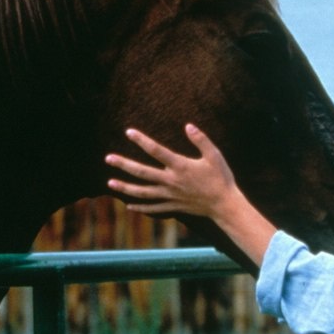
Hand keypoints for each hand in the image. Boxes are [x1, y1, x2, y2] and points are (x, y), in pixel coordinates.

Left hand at [105, 124, 275, 263]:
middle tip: (108, 158)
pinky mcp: (173, 206)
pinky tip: (128, 205)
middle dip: (124, 165)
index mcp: (180, 166)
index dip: (142, 140)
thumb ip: (201, 140)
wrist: (225, 205)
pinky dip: (140, 207)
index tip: (129, 132)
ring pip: (143, 192)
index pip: (156, 151)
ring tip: (110, 182)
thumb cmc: (221, 178)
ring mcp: (170, 196)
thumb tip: (188, 126)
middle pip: (142, 172)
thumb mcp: (214, 155)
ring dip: (125, 187)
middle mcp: (171, 181)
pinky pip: (153, 208)